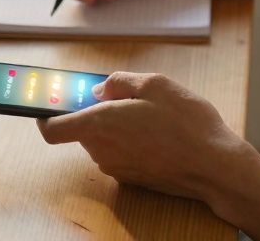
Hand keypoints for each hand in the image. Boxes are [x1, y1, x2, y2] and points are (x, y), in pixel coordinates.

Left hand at [35, 72, 259, 204]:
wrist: (215, 167)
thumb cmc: (187, 123)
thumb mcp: (155, 83)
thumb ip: (120, 81)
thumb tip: (100, 89)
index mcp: (99, 124)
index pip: (51, 129)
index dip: (44, 115)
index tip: (48, 102)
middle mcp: (102, 150)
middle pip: (83, 129)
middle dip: (98, 111)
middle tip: (127, 97)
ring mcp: (116, 167)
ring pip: (104, 140)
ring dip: (118, 126)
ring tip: (152, 115)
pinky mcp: (132, 178)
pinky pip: (121, 152)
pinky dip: (131, 141)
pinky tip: (159, 133)